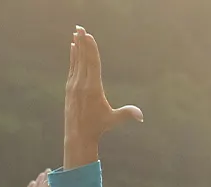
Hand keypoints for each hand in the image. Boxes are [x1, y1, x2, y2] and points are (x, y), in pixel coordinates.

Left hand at [63, 26, 142, 169]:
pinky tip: (73, 47)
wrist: (77, 135)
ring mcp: (73, 85)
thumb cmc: (98, 127)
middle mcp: (81, 84)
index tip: (88, 36)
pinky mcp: (69, 87)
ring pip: (76, 61)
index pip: (92, 64)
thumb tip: (141, 115)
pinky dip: (73, 56)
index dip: (90, 49)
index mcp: (92, 89)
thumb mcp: (113, 119)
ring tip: (76, 32)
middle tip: (80, 27)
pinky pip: (72, 67)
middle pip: (82, 58)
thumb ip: (127, 114)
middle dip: (82, 42)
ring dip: (77, 46)